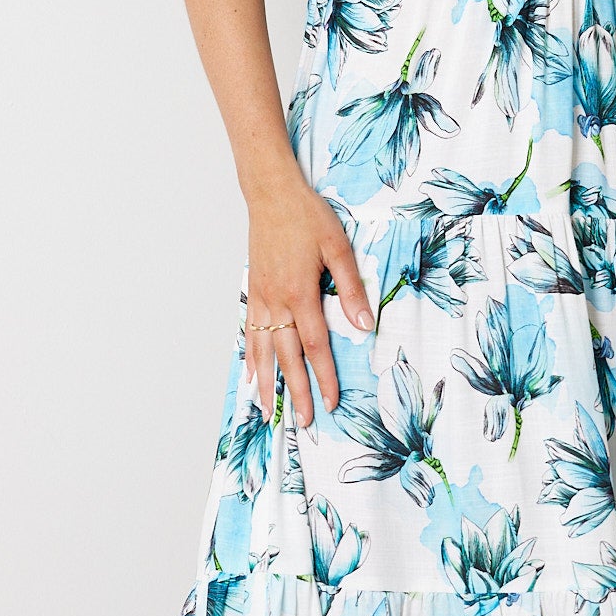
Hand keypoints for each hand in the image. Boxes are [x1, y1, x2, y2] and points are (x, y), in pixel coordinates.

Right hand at [243, 173, 373, 427]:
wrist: (271, 193)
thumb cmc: (307, 216)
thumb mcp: (338, 246)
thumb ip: (351, 288)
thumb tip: (365, 325)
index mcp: (300, 293)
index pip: (315, 346)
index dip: (324, 376)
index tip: (332, 401)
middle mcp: (276, 301)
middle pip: (287, 356)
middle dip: (296, 391)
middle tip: (304, 421)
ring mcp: (260, 298)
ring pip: (262, 350)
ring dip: (268, 383)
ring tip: (269, 411)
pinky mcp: (253, 291)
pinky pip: (250, 332)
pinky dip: (250, 357)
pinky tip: (251, 374)